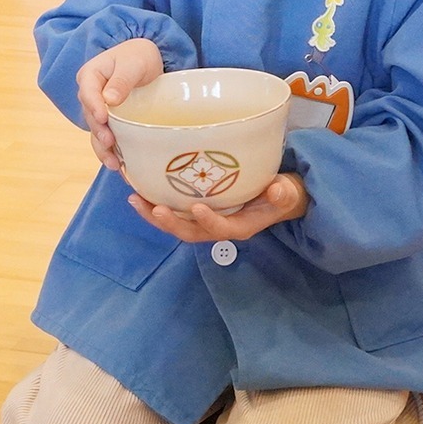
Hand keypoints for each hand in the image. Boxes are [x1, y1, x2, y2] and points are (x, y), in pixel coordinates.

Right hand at [76, 38, 164, 169]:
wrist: (146, 59)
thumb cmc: (138, 56)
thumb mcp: (133, 63)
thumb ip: (122, 79)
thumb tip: (109, 100)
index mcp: (90, 75)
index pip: (88, 92)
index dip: (94, 106)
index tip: (103, 118)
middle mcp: (90, 95)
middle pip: (90, 115)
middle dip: (99, 131)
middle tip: (110, 142)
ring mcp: (99, 110)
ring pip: (96, 131)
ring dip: (103, 148)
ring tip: (114, 163)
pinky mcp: (110, 122)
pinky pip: (107, 137)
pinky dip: (111, 151)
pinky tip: (120, 165)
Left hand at [127, 174, 308, 242]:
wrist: (276, 197)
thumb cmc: (281, 194)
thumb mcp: (287, 193)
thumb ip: (282, 193)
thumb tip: (277, 190)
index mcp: (240, 226)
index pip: (221, 229)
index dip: (209, 221)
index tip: (197, 207)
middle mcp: (218, 227)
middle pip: (190, 233)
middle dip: (171, 224)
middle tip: (155, 208)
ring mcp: (205, 221)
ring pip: (177, 225)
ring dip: (155, 216)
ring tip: (136, 200)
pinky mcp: (197, 212)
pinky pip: (174, 213)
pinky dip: (155, 205)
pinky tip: (140, 192)